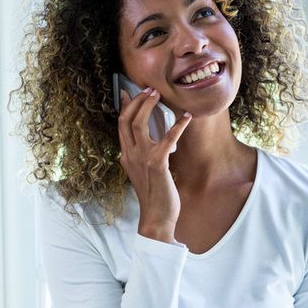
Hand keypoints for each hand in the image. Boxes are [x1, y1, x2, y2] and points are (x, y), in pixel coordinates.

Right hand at [118, 88, 190, 241]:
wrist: (156, 217)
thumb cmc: (154, 195)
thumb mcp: (142, 172)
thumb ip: (141, 155)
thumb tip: (147, 140)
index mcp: (126, 156)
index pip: (120, 125)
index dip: (124, 106)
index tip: (126, 91)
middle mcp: (130, 155)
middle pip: (125, 119)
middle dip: (136, 101)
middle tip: (149, 90)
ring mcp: (142, 159)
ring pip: (138, 123)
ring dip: (148, 106)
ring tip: (158, 95)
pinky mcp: (157, 164)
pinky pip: (167, 138)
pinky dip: (178, 126)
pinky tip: (187, 117)